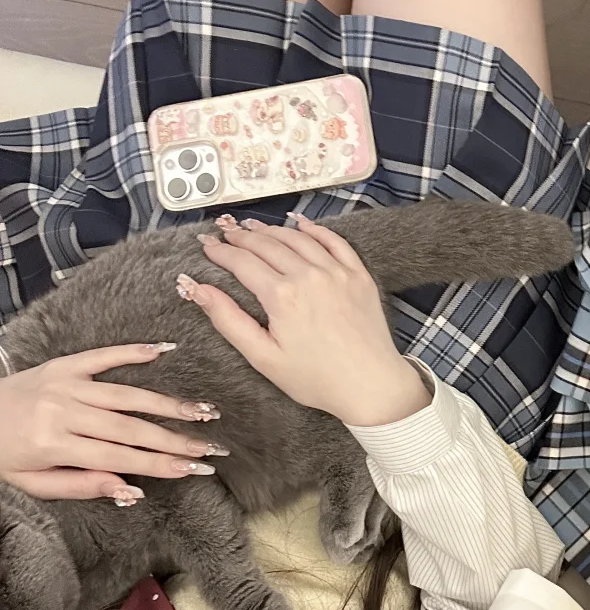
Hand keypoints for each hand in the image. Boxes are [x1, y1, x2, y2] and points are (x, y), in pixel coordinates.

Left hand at [0, 345, 225, 503]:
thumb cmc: (2, 456)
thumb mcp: (34, 484)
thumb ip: (82, 486)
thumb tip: (130, 490)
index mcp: (54, 444)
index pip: (120, 456)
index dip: (161, 464)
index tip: (194, 469)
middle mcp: (63, 410)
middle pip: (131, 427)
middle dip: (176, 439)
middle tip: (211, 447)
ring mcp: (65, 383)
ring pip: (126, 394)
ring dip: (168, 403)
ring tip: (202, 410)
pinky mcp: (63, 365)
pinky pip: (103, 356)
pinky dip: (134, 351)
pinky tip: (163, 350)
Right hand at [181, 214, 431, 427]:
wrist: (371, 385)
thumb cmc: (317, 378)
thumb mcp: (264, 357)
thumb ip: (229, 320)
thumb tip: (197, 290)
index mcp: (282, 296)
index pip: (242, 262)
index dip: (221, 251)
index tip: (207, 245)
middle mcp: (309, 275)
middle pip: (268, 244)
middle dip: (242, 236)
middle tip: (226, 232)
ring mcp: (337, 272)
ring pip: (298, 238)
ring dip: (273, 230)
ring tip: (255, 227)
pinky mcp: (358, 275)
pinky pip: (335, 242)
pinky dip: (315, 230)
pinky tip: (301, 224)